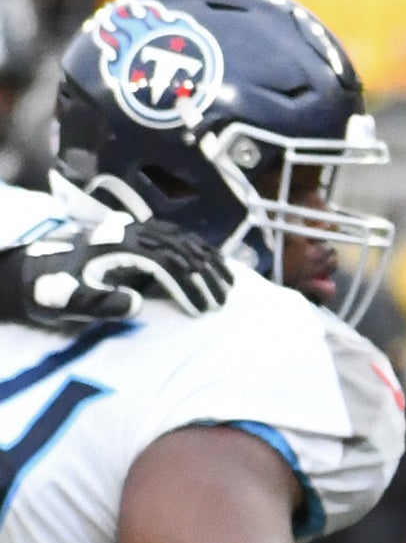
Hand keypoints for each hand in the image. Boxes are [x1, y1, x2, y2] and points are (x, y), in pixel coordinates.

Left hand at [0, 215, 230, 328]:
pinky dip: (202, 251)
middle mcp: (130, 234)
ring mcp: (136, 230)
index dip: (189, 287)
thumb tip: (138, 303)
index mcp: (117, 247)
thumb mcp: (72, 299)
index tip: (202, 312)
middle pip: (182, 250)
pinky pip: (179, 236)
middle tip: (222, 304)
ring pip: (185, 241)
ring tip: (229, 288)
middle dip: (207, 278)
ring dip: (210, 264)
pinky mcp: (139, 232)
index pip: (166, 264)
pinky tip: (217, 266)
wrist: (39, 268)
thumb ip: (102, 303)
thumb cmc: (57, 289)